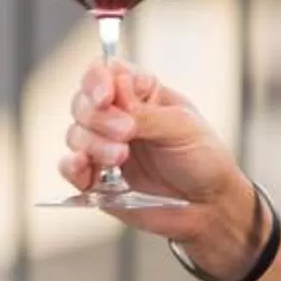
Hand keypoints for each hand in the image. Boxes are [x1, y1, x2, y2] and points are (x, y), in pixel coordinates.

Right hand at [60, 59, 262, 264]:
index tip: (106, 97)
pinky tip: (84, 165)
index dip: (98, 80)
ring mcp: (106, 148)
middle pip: (83, 102)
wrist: (210, 207)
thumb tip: (115, 95)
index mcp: (141, 94)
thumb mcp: (183, 127)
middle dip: (99, 117)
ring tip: (121, 157)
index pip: (105, 73)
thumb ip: (145, 112)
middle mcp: (119, 117)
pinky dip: (71, 165)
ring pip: (75, 134)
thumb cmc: (205, 161)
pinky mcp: (97, 179)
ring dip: (94, 143)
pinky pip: (70, 169)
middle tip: (126, 132)